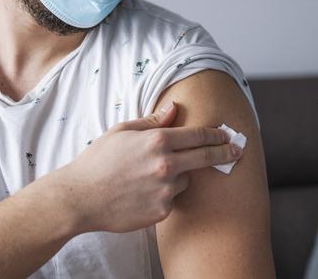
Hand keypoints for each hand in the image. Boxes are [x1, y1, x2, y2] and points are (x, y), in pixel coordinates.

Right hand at [52, 102, 242, 232]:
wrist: (79, 198)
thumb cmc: (97, 161)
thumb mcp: (122, 131)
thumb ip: (153, 121)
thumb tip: (174, 108)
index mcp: (157, 141)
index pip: (198, 135)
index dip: (216, 134)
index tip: (227, 134)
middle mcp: (166, 164)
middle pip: (206, 157)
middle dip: (225, 152)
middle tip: (238, 150)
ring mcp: (166, 189)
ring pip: (186, 179)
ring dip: (179, 176)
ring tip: (148, 176)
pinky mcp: (162, 210)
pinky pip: (172, 198)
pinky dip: (164, 194)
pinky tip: (141, 192)